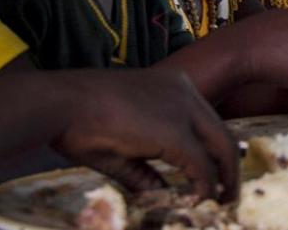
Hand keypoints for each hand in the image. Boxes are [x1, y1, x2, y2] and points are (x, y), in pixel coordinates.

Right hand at [51, 69, 238, 200]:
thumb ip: (146, 171)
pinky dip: (204, 185)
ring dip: (223, 179)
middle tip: (229, 194)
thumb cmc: (78, 119)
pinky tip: (200, 200)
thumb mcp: (122, 145)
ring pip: (221, 147)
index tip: (216, 176)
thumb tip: (162, 196)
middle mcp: (184, 91)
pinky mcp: (174, 131)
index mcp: (173, 86)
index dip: (215, 153)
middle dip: (230, 168)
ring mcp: (182, 109)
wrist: (58, 104)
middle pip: (222, 134)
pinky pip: (200, 164)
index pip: (207, 122)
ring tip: (222, 201)